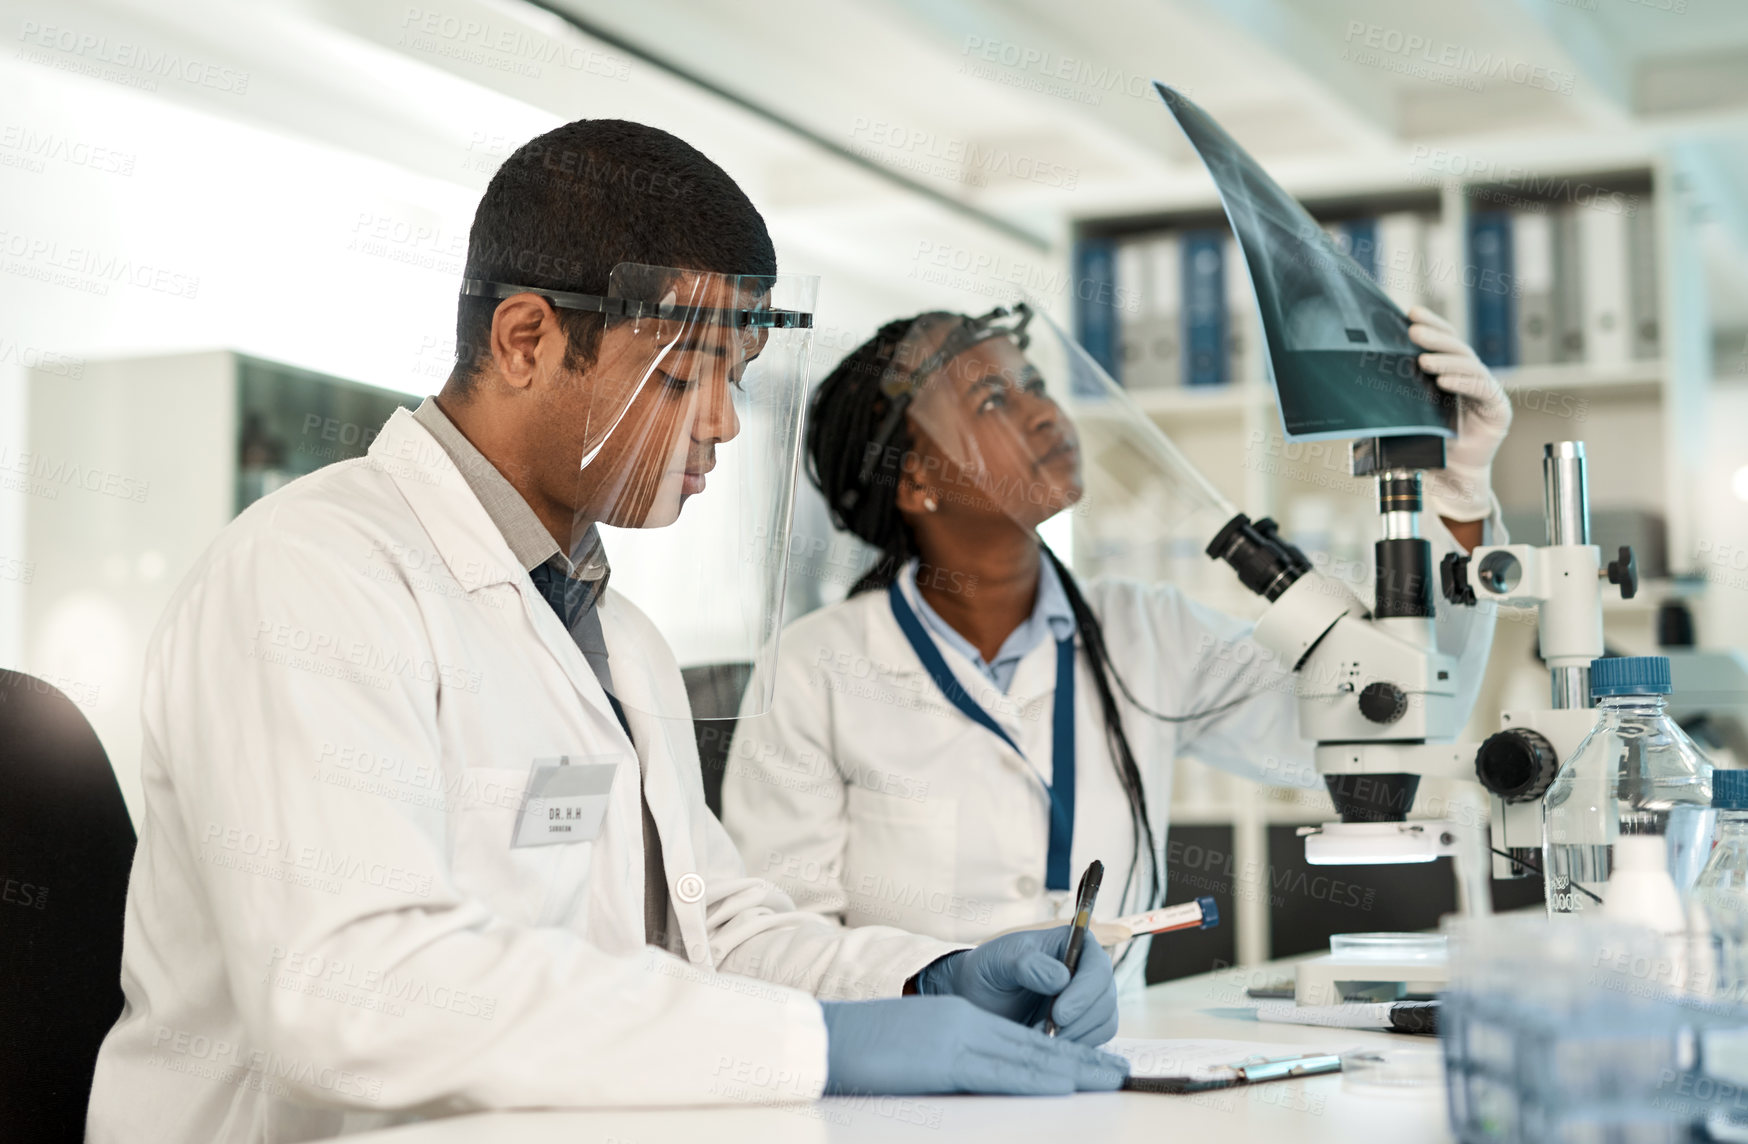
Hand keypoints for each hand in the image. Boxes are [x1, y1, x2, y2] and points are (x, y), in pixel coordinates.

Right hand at [821, 997, 1128, 1094]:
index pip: (1022, 1039)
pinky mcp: (947, 1059)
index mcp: (959, 1020)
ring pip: (1029, 1056)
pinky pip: (1001, 1071)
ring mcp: (958, 1040)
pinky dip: (1038, 1077)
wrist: (829, 1037)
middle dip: (1082, 1061)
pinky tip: (1063, 1082)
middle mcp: (967, 1025)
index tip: (1093, 1064)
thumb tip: (978, 1075)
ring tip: (1108, 1077)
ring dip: (1074, 1070)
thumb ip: (951, 1054)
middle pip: (1036, 1046)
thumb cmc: (866, 1047)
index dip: (1063, 1051)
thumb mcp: (917, 1044)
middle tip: (1118, 1071)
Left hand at [912, 925, 1118, 1043]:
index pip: (1098, 966)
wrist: (979, 999)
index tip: (1059, 1014)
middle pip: (1105, 998)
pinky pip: (1094, 1041)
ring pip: (1104, 1023)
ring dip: (1075, 1037)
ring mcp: (1090, 1000)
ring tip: (1039, 1039)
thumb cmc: (990, 970)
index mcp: (1073, 944)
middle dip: (1079, 1021)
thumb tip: (1062, 978)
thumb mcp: (1000, 961)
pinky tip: (1047, 1047)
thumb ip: (1027, 964)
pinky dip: (1074, 1048)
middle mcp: (1087, 971)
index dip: (1085, 991)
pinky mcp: (1085, 1026)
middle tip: (1045, 1034)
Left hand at [1408, 305, 1510, 522]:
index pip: (1442, 344)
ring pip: (1469, 366)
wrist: (1452, 483)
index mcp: (1450, 377)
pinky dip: (1464, 383)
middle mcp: (1470, 380)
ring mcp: (1485, 393)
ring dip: (1445, 360)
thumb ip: (1395, 400)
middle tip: (1413, 329)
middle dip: (1434, 336)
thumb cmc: (1429, 450)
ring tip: (1424, 360)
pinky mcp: (1498, 410)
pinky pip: (1482, 390)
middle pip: (1456, 349)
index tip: (1410, 312)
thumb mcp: (1406, 420)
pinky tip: (1445, 381)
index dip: (1430, 325)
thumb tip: (1359, 381)